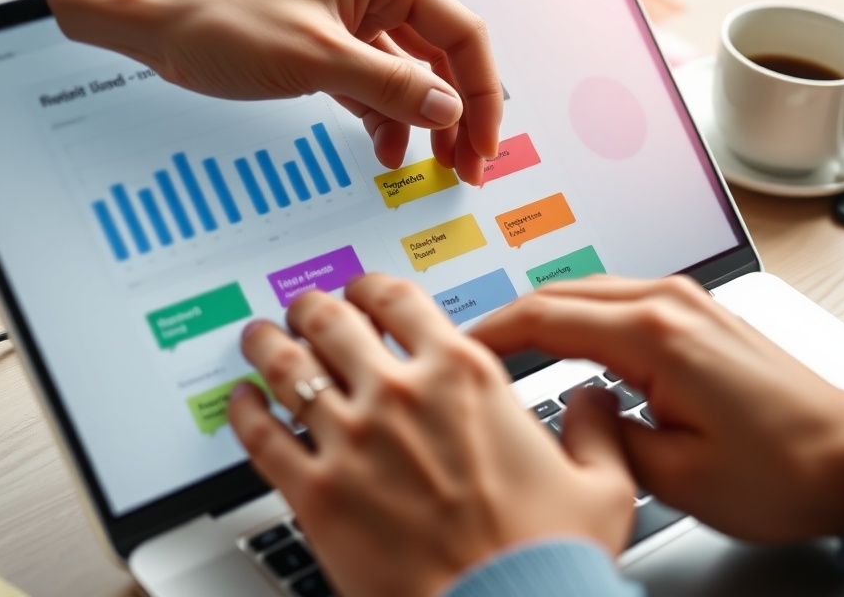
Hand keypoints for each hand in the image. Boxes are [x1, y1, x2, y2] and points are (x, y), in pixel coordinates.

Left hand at [47, 0, 501, 182]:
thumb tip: (451, 112)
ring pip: (413, 81)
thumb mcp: (318, 60)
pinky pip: (378, 92)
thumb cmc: (227, 24)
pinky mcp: (335, 52)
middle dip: (457, 115)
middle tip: (465, 167)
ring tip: (433, 167)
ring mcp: (356, 25)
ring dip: (424, 124)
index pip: (460, 34)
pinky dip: (387, 123)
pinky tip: (387, 153)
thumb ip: (391, 88)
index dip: (480, 92)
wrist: (161, 30)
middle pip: (442, 60)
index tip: (481, 144)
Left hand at [227, 274, 635, 596]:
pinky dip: (244, 411)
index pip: (400, 301)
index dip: (372, 286)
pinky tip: (241, 402)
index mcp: (463, 377)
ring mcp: (352, 440)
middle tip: (304, 306)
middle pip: (332, 321)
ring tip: (259, 336)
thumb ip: (596, 430)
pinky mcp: (317, 492)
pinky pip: (261, 436)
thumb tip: (596, 402)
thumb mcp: (601, 485)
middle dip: (312, 306)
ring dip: (268, 343)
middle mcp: (400, 395)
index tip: (363, 290)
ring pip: (288, 366)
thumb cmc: (546, 557)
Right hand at [471, 274, 843, 543]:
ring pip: (588, 290)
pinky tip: (565, 342)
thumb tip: (574, 413)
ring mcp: (685, 301)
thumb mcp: (674, 477)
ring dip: (544, 314)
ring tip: (508, 348)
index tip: (459, 346)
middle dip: (510, 318)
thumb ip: (604, 437)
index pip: (546, 316)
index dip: (492, 331)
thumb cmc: (783, 470)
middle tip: (472, 349)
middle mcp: (669, 302)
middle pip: (561, 292)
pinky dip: (579, 316)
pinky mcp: (696, 312)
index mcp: (655, 336)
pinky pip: (618, 300)